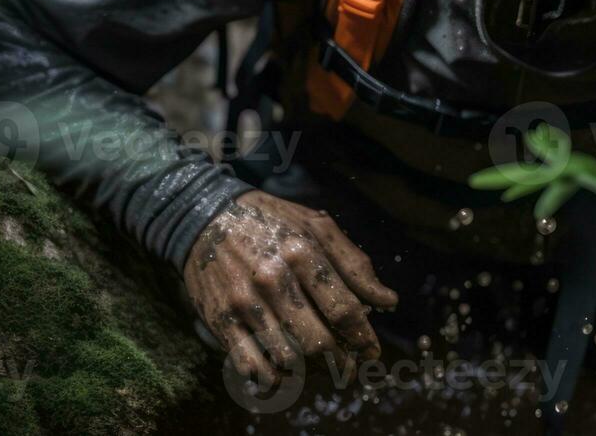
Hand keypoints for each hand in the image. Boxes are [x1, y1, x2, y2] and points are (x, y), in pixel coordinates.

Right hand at [184, 190, 396, 385]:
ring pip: (289, 359)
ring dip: (312, 372)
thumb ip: (355, 264)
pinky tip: (287, 371)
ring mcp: (245, 303)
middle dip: (341, 362)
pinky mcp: (221, 321)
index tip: (371, 350)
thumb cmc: (273, 221)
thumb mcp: (318, 227)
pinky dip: (275, 377)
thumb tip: (388, 301)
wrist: (208, 216)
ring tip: (322, 367)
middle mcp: (273, 279)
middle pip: (319, 343)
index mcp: (302, 252)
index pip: (344, 310)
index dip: (364, 337)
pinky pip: (253, 366)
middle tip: (349, 365)